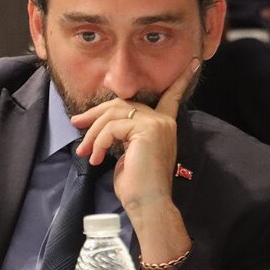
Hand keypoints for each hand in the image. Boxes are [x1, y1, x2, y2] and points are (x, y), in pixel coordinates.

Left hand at [69, 59, 197, 262]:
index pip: (172, 97)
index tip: (193, 64)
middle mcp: (163, 120)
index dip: (181, 80)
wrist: (148, 205)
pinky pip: (112, 127)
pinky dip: (99, 142)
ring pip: (113, 114)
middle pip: (122, 104)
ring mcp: (157, 123)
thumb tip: (101, 129)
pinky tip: (96, 158)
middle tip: (76, 123)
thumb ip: (124, 135)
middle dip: (96, 113)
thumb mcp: (128, 155)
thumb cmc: (137, 187)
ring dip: (93, 132)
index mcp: (164, 125)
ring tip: (85, 151)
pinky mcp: (147, 130)